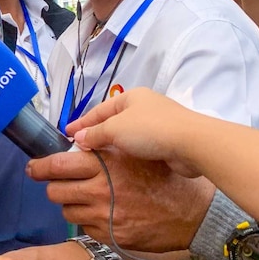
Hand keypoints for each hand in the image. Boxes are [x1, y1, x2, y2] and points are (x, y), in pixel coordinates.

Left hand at [26, 147, 214, 251]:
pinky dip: (88, 219)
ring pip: (66, 210)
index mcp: (102, 165)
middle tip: (61, 184)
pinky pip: (83, 226)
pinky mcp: (109, 235)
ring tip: (87, 198)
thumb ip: (102, 150)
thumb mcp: (132, 152)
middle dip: (55, 187)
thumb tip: (75, 144)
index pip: (56, 165)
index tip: (32, 168)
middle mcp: (98, 191)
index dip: (39, 167)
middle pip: (55, 191)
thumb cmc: (162, 176)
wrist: (192, 212)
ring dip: (71, 204)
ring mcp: (103, 216)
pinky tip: (103, 213)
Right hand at [66, 87, 201, 176]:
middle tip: (79, 146)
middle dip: (96, 132)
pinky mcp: (168, 140)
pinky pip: (141, 145)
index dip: (81, 122)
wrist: (193, 144)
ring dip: (112, 144)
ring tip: (96, 156)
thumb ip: (94, 134)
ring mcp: (158, 123)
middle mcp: (145, 106)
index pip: (99, 110)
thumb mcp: (115, 129)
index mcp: (131, 97)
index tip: (66, 133)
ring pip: (127, 134)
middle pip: (113, 120)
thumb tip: (77, 138)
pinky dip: (128, 151)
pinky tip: (120, 162)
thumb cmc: (150, 130)